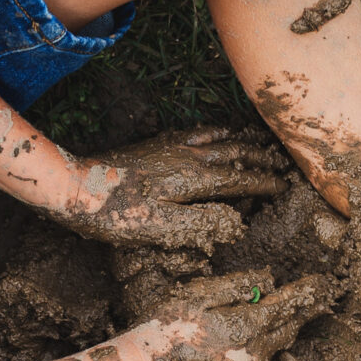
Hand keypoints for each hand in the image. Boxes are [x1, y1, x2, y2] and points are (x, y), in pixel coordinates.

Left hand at [55, 127, 284, 250]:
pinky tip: (214, 131)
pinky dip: (215, 130)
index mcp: (194, 178)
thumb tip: (238, 222)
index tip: (284, 187)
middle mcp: (187, 156)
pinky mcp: (156, 143)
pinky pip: (196, 131)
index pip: (239, 180)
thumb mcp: (161, 229)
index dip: (263, 184)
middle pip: (234, 152)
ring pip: (217, 138)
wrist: (76, 186)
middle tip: (282, 162)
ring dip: (242, 140)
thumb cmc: (117, 214)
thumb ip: (202, 224)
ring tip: (258, 140)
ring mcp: (171, 146)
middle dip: (261, 158)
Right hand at [118, 268, 338, 360]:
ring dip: (275, 334)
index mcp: (244, 329)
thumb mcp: (195, 297)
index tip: (321, 283)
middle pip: (286, 332)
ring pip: (270, 352)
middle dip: (301, 314)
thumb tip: (267, 281)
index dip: (305, 292)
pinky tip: (241, 347)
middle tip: (317, 301)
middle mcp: (252, 359)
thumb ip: (235, 286)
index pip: (286, 306)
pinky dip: (254, 354)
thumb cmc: (161, 332)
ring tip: (282, 319)